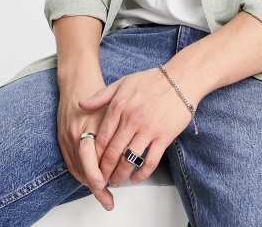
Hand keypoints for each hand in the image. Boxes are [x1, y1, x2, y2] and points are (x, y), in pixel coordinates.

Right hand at [57, 74, 114, 210]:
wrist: (76, 76)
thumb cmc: (96, 87)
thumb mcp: (111, 104)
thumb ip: (117, 126)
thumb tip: (130, 149)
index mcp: (86, 127)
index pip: (91, 161)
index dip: (100, 177)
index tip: (110, 186)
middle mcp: (73, 134)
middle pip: (83, 169)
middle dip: (96, 185)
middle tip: (108, 198)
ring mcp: (65, 136)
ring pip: (76, 168)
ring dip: (88, 181)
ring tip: (103, 192)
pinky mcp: (61, 137)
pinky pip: (70, 161)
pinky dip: (80, 172)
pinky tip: (91, 177)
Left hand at [78, 66, 196, 187]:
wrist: (180, 80)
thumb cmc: (152, 80)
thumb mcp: (123, 82)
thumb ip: (101, 96)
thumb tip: (81, 105)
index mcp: (119, 106)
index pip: (102, 137)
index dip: (94, 155)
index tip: (91, 164)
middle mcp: (131, 119)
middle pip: (112, 153)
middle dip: (104, 171)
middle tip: (100, 180)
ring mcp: (148, 129)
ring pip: (129, 160)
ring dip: (120, 175)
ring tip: (115, 182)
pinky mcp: (164, 137)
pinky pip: (150, 161)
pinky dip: (141, 174)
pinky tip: (135, 178)